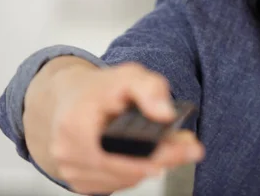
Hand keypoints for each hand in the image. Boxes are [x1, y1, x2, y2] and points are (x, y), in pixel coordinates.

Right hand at [27, 60, 203, 194]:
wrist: (72, 98)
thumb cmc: (100, 88)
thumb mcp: (129, 75)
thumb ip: (150, 88)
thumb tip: (165, 114)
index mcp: (76, 124)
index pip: (122, 150)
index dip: (157, 153)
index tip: (188, 149)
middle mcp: (69, 152)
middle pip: (128, 169)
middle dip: (164, 159)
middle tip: (191, 148)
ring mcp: (72, 170)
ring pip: (126, 179)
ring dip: (153, 166)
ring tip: (173, 147)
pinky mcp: (80, 182)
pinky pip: (118, 183)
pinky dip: (137, 171)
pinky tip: (147, 155)